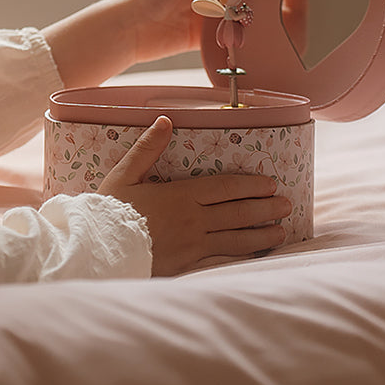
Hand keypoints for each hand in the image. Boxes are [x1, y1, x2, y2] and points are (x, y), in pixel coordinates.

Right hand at [98, 117, 289, 275]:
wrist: (98, 248)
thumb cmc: (109, 208)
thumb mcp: (125, 172)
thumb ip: (148, 147)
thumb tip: (166, 120)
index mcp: (181, 195)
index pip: (225, 188)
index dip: (250, 185)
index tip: (270, 184)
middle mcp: (193, 220)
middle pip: (238, 212)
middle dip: (265, 208)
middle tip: (286, 204)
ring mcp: (193, 244)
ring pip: (236, 238)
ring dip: (262, 233)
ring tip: (281, 230)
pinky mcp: (187, 264)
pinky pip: (222, 258)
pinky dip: (242, 255)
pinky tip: (255, 254)